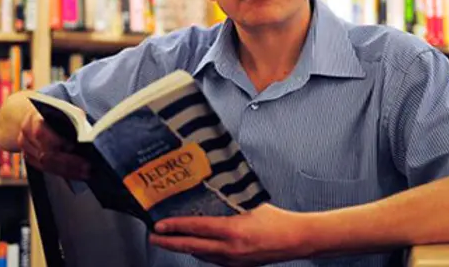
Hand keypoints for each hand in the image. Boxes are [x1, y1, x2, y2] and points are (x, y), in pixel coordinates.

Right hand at [18, 108, 89, 179]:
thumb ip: (74, 118)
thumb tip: (89, 133)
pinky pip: (45, 169)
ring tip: (85, 172)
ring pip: (45, 165)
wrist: (36, 117)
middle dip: (68, 162)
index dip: (56, 141)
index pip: (41, 133)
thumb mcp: (65, 109)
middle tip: (86, 166)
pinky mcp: (29, 158)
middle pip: (44, 154)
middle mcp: (27, 134)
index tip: (73, 147)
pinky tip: (76, 174)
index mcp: (34, 118)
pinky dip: (62, 172)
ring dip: (67, 170)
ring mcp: (26, 148)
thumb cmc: (55, 113)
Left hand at [149, 204, 308, 265]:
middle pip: (191, 247)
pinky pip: (212, 259)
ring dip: (184, 247)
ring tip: (170, 240)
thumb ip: (230, 200)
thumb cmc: (276, 220)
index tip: (159, 226)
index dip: (174, 227)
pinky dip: (200, 252)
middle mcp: (229, 249)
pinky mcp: (237, 266)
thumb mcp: (251, 204)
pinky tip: (195, 246)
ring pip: (201, 254)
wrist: (295, 240)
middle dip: (169, 243)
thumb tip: (212, 188)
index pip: (195, 229)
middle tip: (153, 238)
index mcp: (232, 231)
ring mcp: (233, 260)